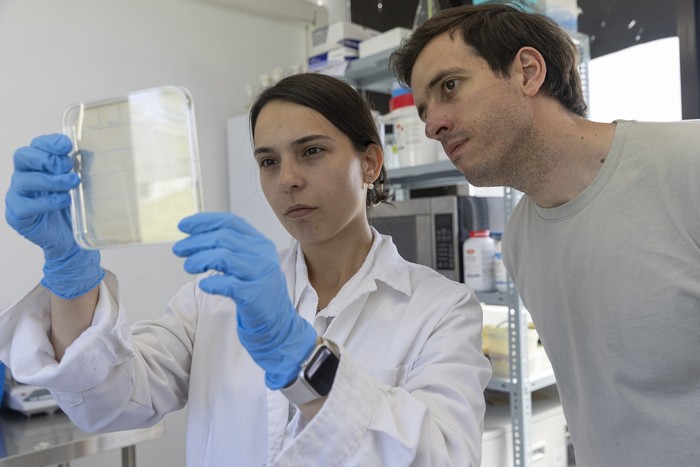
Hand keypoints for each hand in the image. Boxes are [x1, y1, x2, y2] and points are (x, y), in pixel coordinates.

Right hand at [5, 134, 103, 298]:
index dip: (49, 142)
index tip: (67, 145)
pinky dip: (46, 201)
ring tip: (71, 183)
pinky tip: (63, 201)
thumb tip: (92, 153)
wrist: (70, 239)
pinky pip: (26, 205)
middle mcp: (24, 176)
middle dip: (47, 158)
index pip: (36, 145)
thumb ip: (79, 170)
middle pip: (23, 157)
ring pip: (24, 180)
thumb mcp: (79, 186)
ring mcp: (18, 195)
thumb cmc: (73, 208)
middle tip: (67, 165)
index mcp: (38, 165)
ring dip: (50, 180)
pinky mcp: (18, 214)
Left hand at [173, 212, 316, 388]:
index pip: (230, 222)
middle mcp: (263, 255)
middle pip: (223, 238)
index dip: (204, 221)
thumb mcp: (248, 263)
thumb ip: (229, 248)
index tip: (183, 225)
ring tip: (189, 266)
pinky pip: (229, 285)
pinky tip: (203, 285)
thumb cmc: (256, 291)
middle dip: (196, 242)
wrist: (278, 323)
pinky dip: (212, 283)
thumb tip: (194, 235)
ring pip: (224, 257)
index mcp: (260, 243)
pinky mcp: (255, 296)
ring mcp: (261, 275)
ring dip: (200, 260)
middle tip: (179, 250)